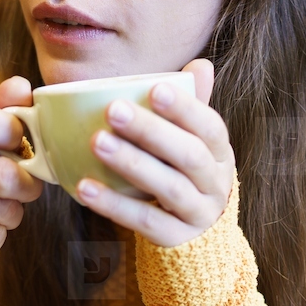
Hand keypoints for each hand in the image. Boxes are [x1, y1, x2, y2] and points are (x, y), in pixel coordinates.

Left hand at [75, 59, 235, 247]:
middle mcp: (216, 183)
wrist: (199, 239)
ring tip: (97, 143)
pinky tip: (85, 187)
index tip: (155, 88)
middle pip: (189, 155)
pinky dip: (115, 205)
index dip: (185, 108)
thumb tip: (199, 66)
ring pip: (169, 187)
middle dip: (151, 131)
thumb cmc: (185, 175)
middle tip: (113, 110)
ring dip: (132, 163)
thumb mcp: (193, 142)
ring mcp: (199, 214)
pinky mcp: (177, 240)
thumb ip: (190, 107)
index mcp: (220, 153)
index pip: (210, 127)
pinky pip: (146, 222)